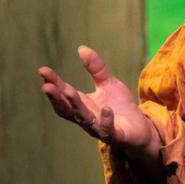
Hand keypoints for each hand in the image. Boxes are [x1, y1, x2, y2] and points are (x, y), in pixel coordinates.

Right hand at [39, 45, 159, 159]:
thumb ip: (96, 68)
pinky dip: (105, 121)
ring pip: (84, 118)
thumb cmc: (121, 107)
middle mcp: (86, 117)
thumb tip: (81, 48)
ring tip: (68, 91)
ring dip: (76, 106)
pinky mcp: (115, 135)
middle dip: (57, 97)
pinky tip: (106, 110)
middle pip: (67, 108)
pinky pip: (108, 130)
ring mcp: (99, 128)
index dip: (53, 82)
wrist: (141, 129)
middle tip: (47, 86)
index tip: (43, 70)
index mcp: (82, 104)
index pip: (63, 93)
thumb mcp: (108, 83)